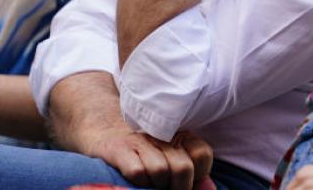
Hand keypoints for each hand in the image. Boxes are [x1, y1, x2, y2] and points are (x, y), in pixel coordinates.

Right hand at [76, 121, 212, 189]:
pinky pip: (137, 171)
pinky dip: (138, 181)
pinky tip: (133, 178)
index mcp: (180, 135)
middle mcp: (161, 135)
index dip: (198, 174)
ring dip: (155, 185)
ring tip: (148, 182)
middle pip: (183, 168)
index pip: (202, 155)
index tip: (185, 180)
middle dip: (178, 187)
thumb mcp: (169, 153)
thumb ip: (191, 168)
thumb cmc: (142, 149)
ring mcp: (139, 141)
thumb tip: (210, 188)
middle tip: (165, 186)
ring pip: (160, 171)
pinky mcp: (117, 149)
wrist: (102, 128)